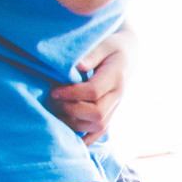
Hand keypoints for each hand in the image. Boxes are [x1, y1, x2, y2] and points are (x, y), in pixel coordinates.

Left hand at [50, 26, 135, 144]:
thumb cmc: (111, 44)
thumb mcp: (104, 43)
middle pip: (97, 112)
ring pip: (98, 124)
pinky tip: (71, 139)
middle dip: (71, 109)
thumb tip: (78, 67)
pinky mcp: (111, 112)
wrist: (129, 53)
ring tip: (56, 112)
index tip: (53, 91)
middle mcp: (118, 95)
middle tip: (52, 101)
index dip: (72, 94)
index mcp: (116, 77)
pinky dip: (86, 138)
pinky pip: (101, 131)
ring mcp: (116, 106)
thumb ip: (91, 54)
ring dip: (75, 123)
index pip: (94, 92)